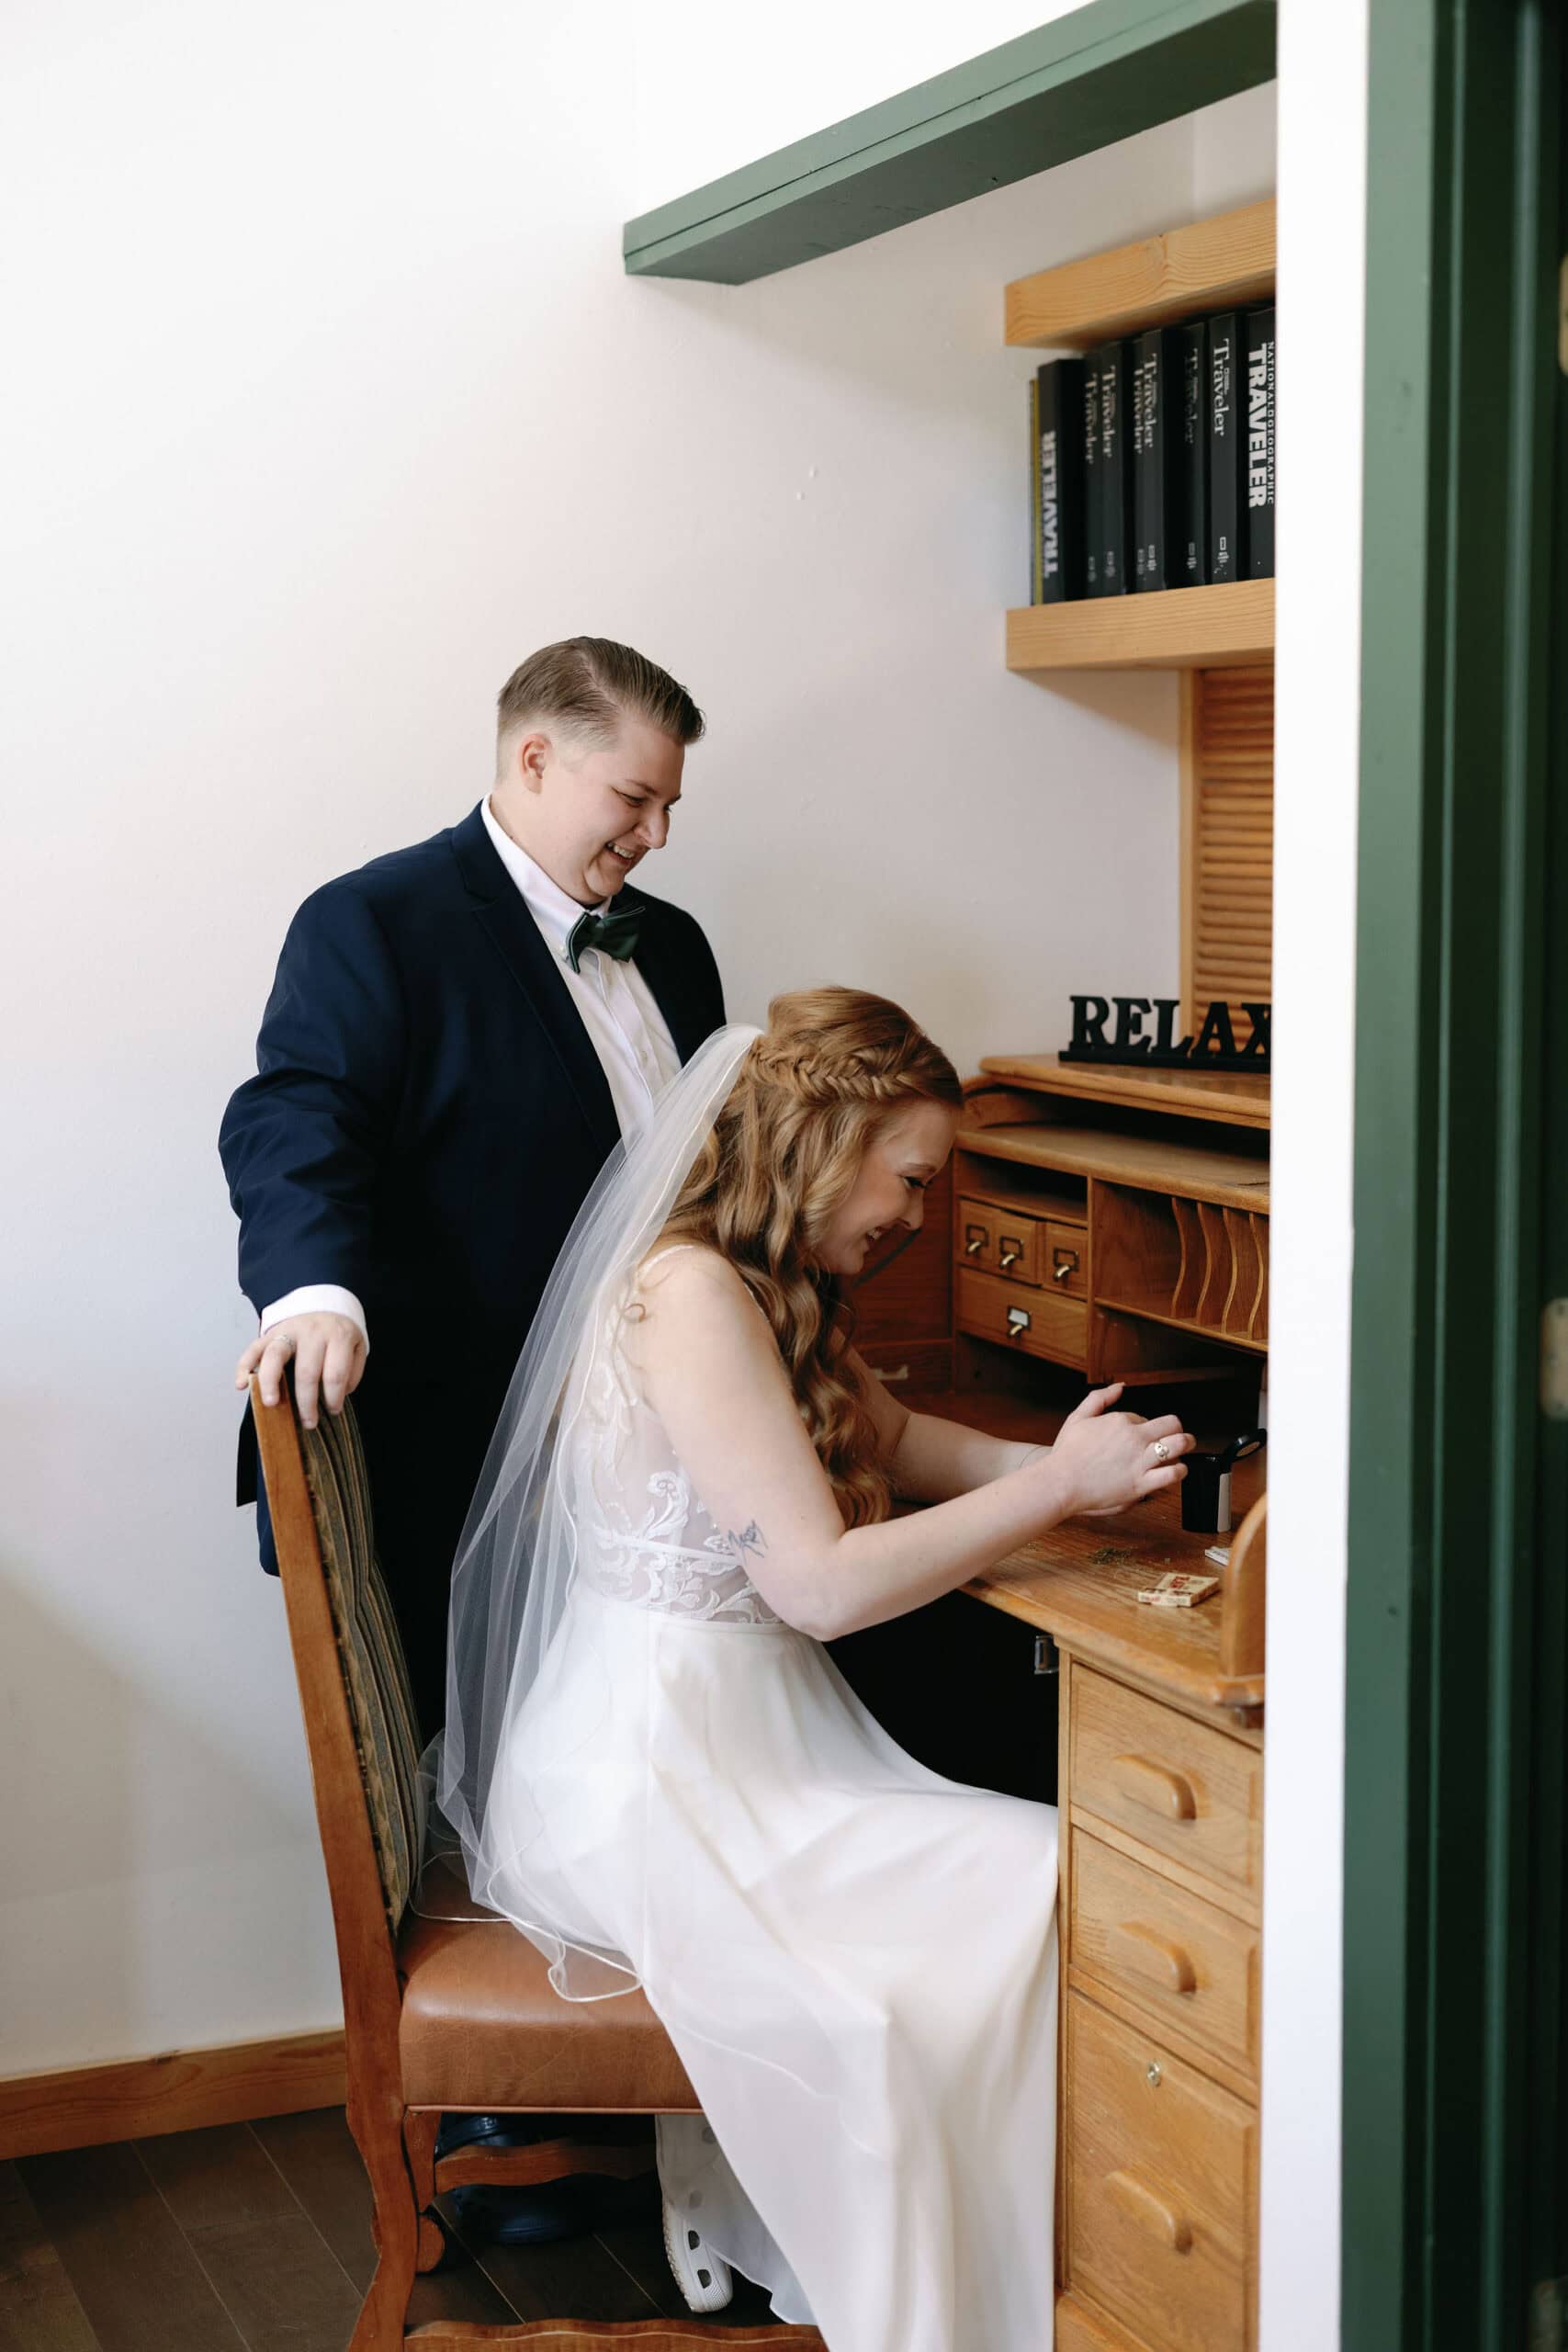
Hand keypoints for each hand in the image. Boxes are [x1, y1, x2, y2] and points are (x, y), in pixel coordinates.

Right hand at [235, 1313, 367, 1429]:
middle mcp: (311, 1332)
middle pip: (306, 1371)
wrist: (325, 1304)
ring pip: (275, 1356)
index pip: (335, 1373)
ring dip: (271, 1382)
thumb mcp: (357, 1347)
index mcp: (337, 1336)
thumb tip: (335, 1396)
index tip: (333, 1411)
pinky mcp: (269, 1333)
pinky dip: (244, 1367)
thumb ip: (351, 1372)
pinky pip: (253, 1348)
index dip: (334, 1397)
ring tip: (271, 1404)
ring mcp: (288, 1331)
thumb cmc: (340, 1334)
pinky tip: (241, 1385)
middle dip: (306, 1402)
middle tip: (308, 1422)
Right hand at [1037, 1383, 1191, 1517]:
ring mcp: (1140, 1461)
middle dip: (1179, 1428)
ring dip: (1186, 1444)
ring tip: (1186, 1448)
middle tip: (1180, 1435)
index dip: (1145, 1425)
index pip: (1146, 1418)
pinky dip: (1180, 1470)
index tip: (1139, 1435)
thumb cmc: (1066, 1453)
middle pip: (1172, 1425)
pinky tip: (1176, 1470)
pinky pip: (1172, 1474)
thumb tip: (1119, 1386)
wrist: (1060, 1482)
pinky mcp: (1141, 1484)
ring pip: (1178, 1446)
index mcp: (1121, 1421)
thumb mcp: (1078, 1417)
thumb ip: (1100, 1398)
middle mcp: (1135, 1438)